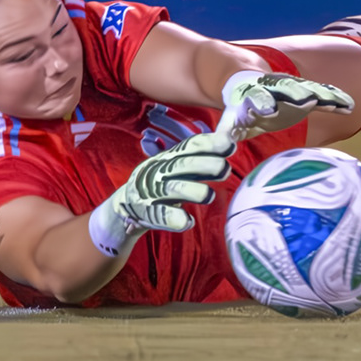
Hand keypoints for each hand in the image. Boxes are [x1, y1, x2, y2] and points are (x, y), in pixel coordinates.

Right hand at [86, 131, 235, 256]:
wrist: (128, 204)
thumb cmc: (163, 180)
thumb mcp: (178, 164)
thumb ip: (202, 154)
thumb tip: (232, 139)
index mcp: (170, 157)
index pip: (190, 146)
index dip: (209, 144)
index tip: (230, 143)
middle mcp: (161, 171)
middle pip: (182, 165)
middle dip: (203, 165)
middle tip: (224, 168)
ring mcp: (153, 192)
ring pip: (173, 189)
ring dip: (192, 191)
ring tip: (209, 195)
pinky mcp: (149, 213)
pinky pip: (162, 215)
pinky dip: (175, 219)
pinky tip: (188, 221)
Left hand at [217, 71, 354, 140]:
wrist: (244, 78)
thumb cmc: (239, 105)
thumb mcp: (230, 117)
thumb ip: (229, 130)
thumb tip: (223, 146)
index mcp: (254, 93)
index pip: (258, 98)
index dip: (262, 103)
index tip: (267, 110)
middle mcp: (274, 87)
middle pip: (287, 88)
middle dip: (297, 94)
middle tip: (308, 100)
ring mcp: (291, 87)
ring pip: (310, 89)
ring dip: (324, 96)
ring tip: (341, 103)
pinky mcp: (304, 91)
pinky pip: (321, 94)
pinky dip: (334, 100)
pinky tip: (348, 106)